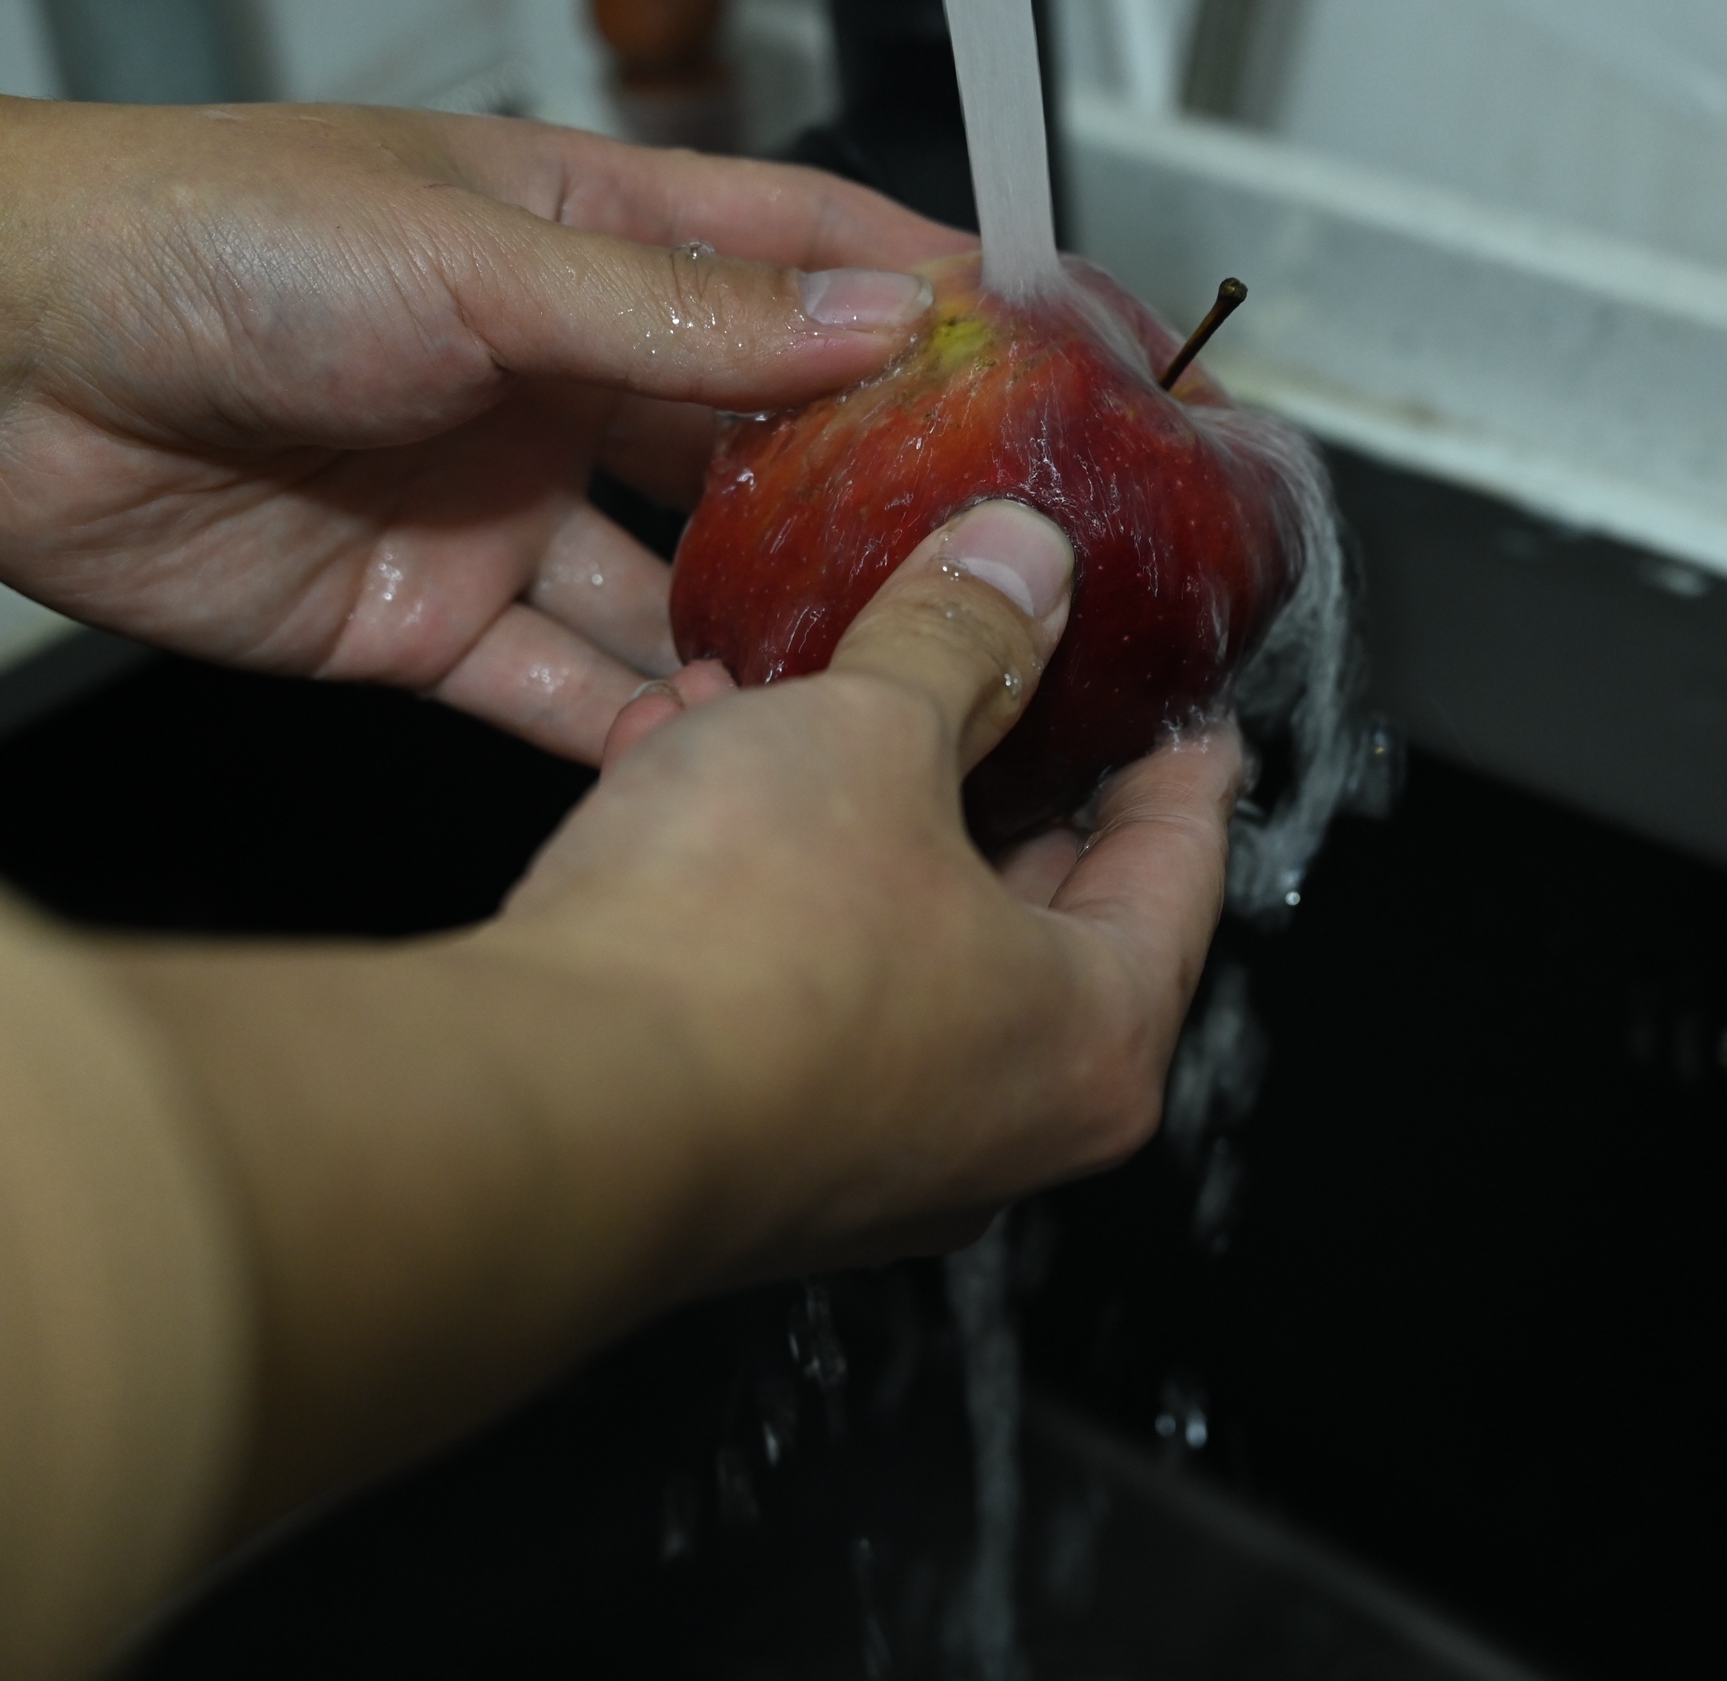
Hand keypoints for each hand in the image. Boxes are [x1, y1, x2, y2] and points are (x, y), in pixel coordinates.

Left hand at [0, 0, 966, 759]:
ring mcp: (504, 505)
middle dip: (875, 506)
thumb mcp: (478, 255)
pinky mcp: (429, 620)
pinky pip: (566, 692)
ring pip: (678, 592)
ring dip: (765, 647)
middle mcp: (562, 375)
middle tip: (999, 572)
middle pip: (763, 448)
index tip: (1065, 360)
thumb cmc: (205, 237)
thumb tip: (878, 320)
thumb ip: (684, 313)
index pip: (809, 262)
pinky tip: (722, 769)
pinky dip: (639, 735)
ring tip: (879, 702)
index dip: (940, 307)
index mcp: (590, 239)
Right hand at [105, 502, 1242, 1519]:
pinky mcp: (748, 1157)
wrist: (545, 1107)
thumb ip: (956, 639)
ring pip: (888, 939)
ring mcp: (870, 1160)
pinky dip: (750, 882)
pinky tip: (675, 770)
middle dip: (980, 767)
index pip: (1180, 868)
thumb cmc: (743, 947)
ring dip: (836, 807)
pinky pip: (783, 988)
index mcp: (1094, 1037)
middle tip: (992, 681)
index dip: (1178, 761)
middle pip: (1034, 911)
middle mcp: (1001, 1127)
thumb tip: (1017, 565)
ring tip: (780, 693)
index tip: (1181, 711)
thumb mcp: (870, 731)